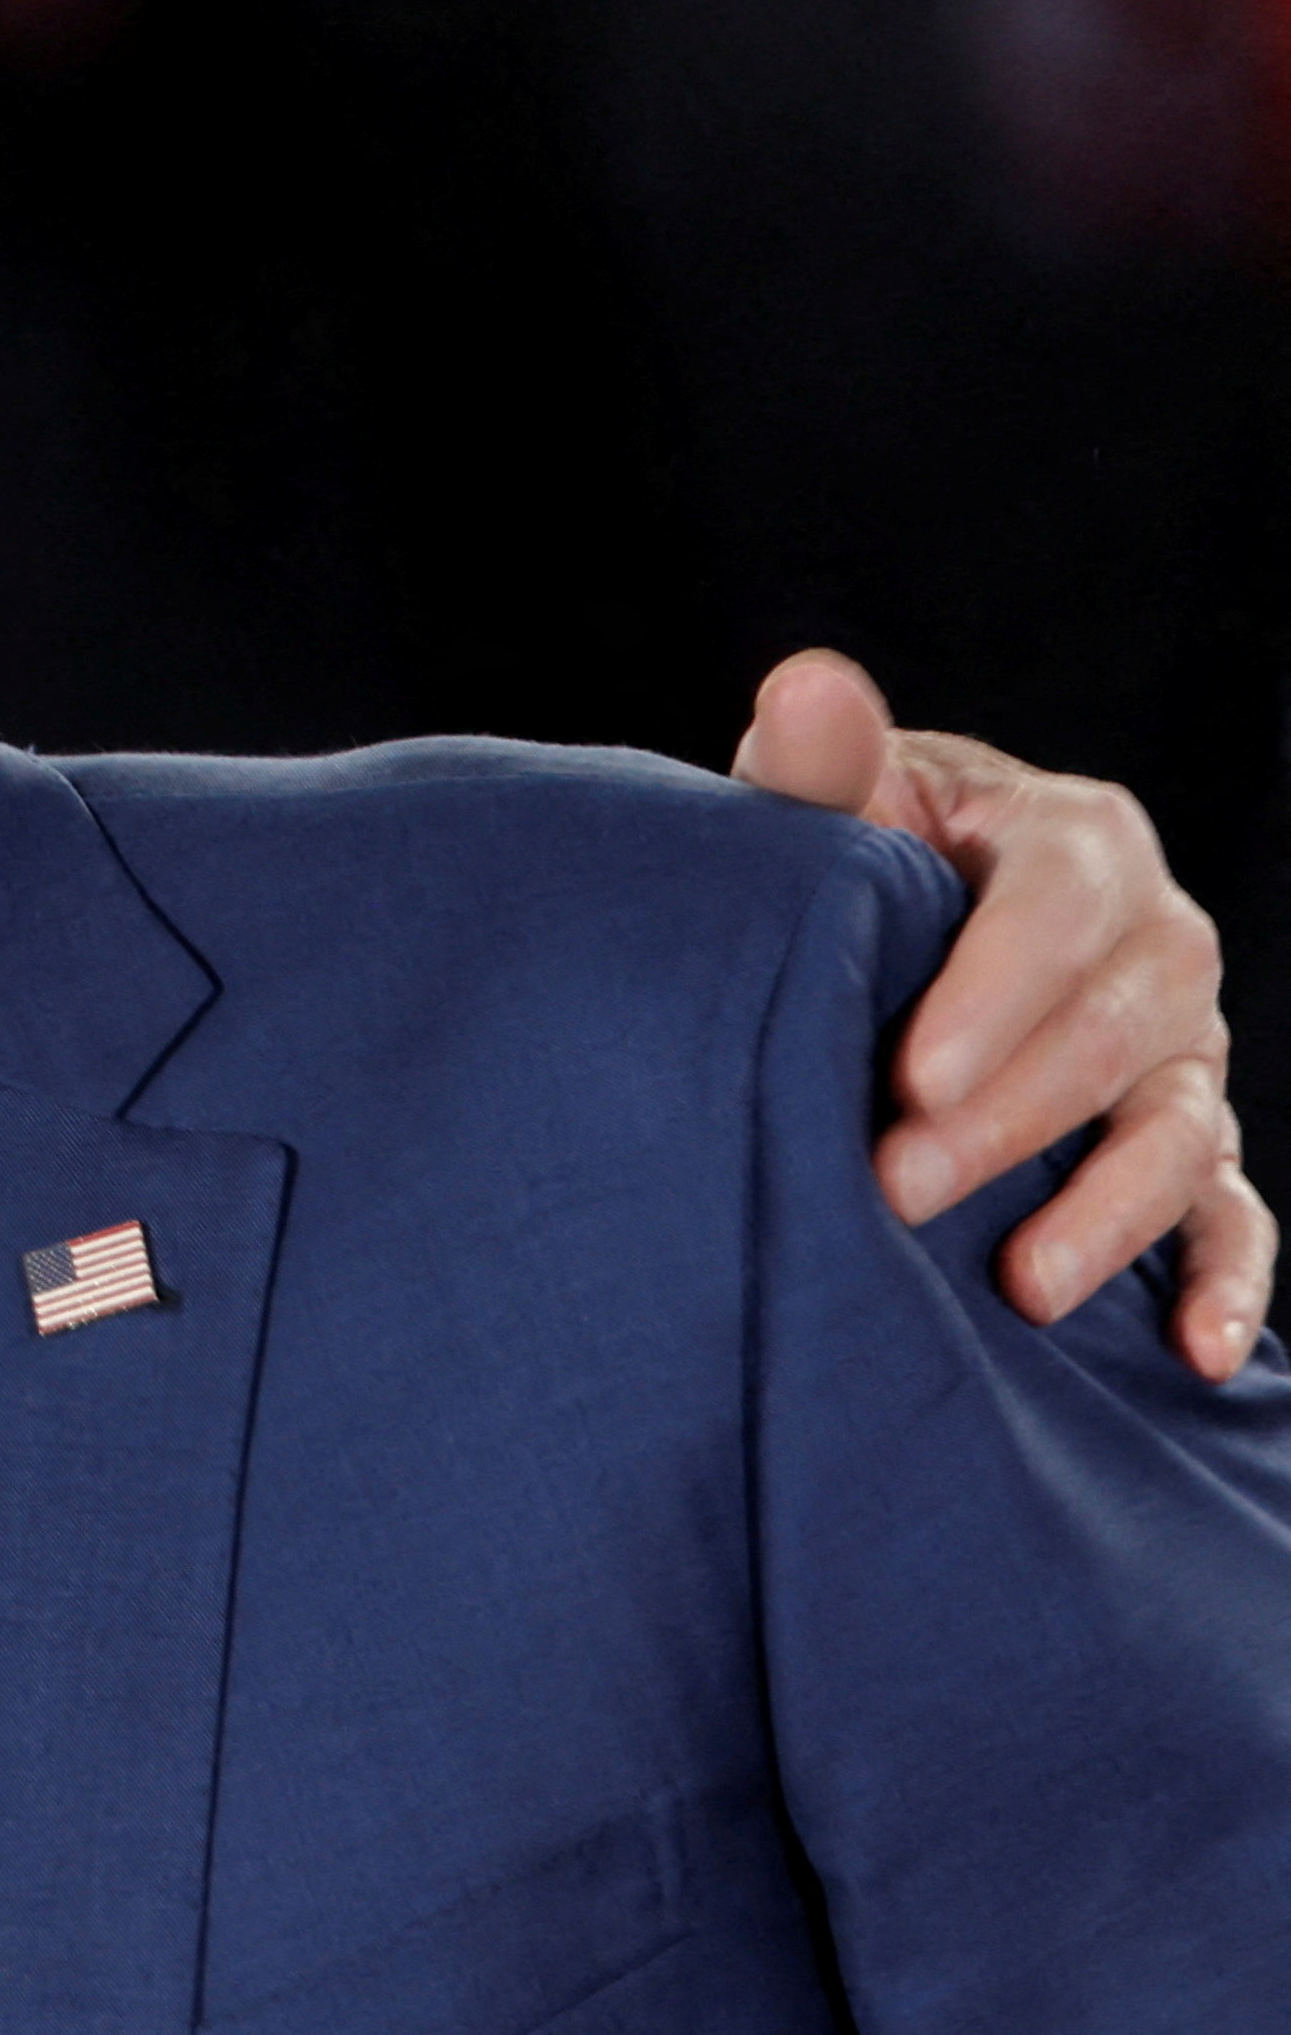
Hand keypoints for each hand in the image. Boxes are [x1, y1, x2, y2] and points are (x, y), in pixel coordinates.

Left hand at [734, 650, 1266, 1378]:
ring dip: (1105, 1210)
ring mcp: (1185, 1050)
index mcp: (1075, 840)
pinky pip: (1230, 1215)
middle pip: (1110, 1030)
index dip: (992, 990)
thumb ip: (819, 767)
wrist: (881, 939)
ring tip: (1019, 1284)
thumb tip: (805, 684)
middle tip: (896, 1183)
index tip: (910, 1073)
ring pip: (1177, 1129)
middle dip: (1009, 1117)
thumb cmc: (850, 868)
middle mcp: (1156, 942)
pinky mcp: (1189, 1143)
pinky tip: (1193, 1351)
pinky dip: (1226, 1281)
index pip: (1058, 904)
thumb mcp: (830, 814)